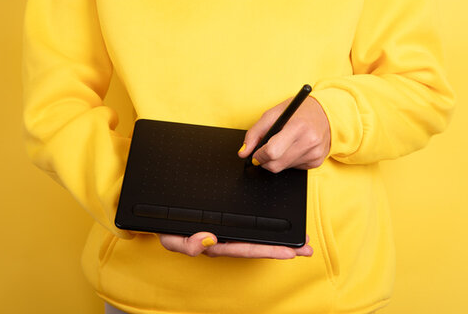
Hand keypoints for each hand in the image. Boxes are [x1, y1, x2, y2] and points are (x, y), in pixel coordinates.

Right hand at [159, 232, 313, 258]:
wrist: (160, 216)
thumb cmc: (166, 228)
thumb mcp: (170, 237)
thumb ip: (186, 244)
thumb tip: (208, 241)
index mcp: (216, 245)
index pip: (246, 249)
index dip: (268, 250)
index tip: (289, 252)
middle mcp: (226, 240)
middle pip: (259, 246)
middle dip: (283, 248)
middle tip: (307, 249)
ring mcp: (228, 231)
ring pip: (258, 238)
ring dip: (281, 240)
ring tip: (303, 242)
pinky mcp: (230, 220)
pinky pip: (252, 226)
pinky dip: (269, 227)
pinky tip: (285, 229)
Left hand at [239, 96, 330, 172]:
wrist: (326, 114)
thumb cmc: (299, 111)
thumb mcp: (274, 114)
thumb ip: (255, 133)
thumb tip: (243, 153)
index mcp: (298, 127)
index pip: (272, 152)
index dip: (259, 155)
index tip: (256, 153)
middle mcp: (309, 141)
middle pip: (276, 165)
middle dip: (265, 160)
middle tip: (266, 150)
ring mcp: (315, 153)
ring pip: (283, 168)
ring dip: (278, 160)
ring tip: (285, 144)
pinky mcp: (317, 162)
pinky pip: (294, 168)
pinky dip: (289, 160)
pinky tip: (295, 148)